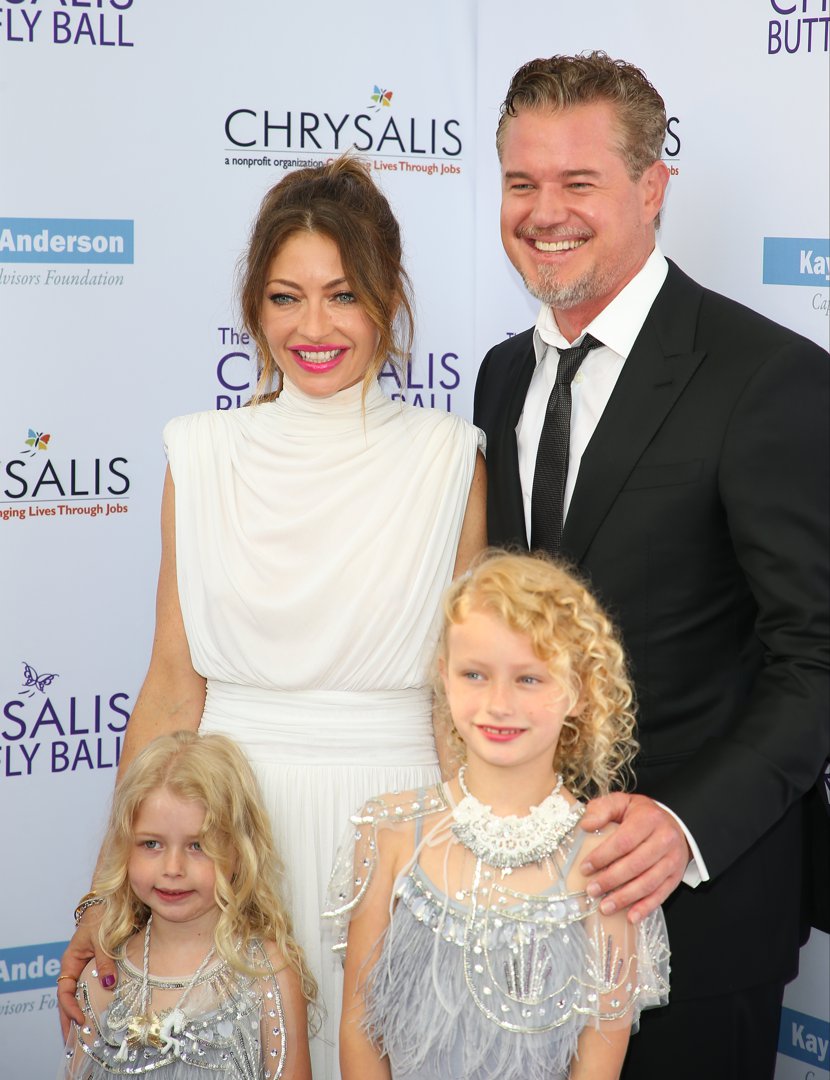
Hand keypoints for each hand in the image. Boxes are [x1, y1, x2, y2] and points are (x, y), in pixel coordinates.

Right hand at [57, 907, 116, 1038]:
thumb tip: (108, 983)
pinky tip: (96, 1012)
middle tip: (74, 1041)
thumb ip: (105, 960)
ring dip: (80, 1011)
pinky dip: (92, 1000)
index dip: (70, 1008)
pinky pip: (91, 986)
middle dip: (69, 1019)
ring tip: (84, 1033)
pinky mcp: (97, 964)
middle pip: (68, 998)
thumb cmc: (102, 915)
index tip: (80, 1020)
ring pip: (79, 994)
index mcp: (71, 960)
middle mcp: (76, 966)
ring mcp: (86, 966)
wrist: (110, 901)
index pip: (64, 991)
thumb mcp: (102, 938)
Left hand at [579, 793, 690, 923]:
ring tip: (604, 907)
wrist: (674, 823)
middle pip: (635, 864)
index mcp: (648, 819)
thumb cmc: (642, 815)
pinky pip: (661, 895)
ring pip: (648, 883)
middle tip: (591, 890)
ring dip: (625, 898)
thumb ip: (602, 809)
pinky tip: (631, 917)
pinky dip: (646, 908)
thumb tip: (586, 825)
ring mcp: (673, 859)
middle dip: (611, 880)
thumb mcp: (622, 803)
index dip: (603, 856)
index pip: (623, 841)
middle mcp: (664, 839)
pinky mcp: (676, 876)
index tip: (585, 868)